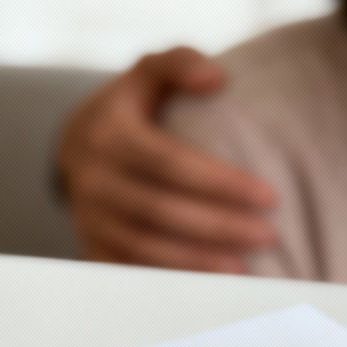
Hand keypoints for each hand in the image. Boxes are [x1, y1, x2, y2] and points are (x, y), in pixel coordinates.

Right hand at [57, 47, 276, 272]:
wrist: (77, 143)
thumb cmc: (132, 106)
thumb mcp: (149, 71)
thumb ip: (181, 63)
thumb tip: (216, 78)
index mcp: (109, 133)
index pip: (172, 163)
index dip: (221, 183)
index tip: (269, 197)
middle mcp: (92, 178)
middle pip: (162, 211)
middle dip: (219, 227)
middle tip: (268, 236)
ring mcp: (88, 217)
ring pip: (145, 248)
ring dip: (198, 262)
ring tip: (245, 268)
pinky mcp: (91, 247)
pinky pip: (131, 271)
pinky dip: (171, 280)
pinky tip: (210, 284)